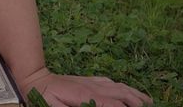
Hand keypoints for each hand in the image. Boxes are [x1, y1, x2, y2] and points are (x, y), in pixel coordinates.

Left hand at [19, 67, 152, 106]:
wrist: (34, 78)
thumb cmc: (42, 97)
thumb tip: (94, 106)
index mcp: (87, 95)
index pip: (115, 105)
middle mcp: (94, 87)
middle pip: (123, 94)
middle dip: (138, 103)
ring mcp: (92, 82)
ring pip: (120, 87)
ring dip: (135, 94)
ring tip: (149, 102)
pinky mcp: (89, 80)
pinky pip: (112, 83)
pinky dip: (124, 87)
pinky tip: (129, 92)